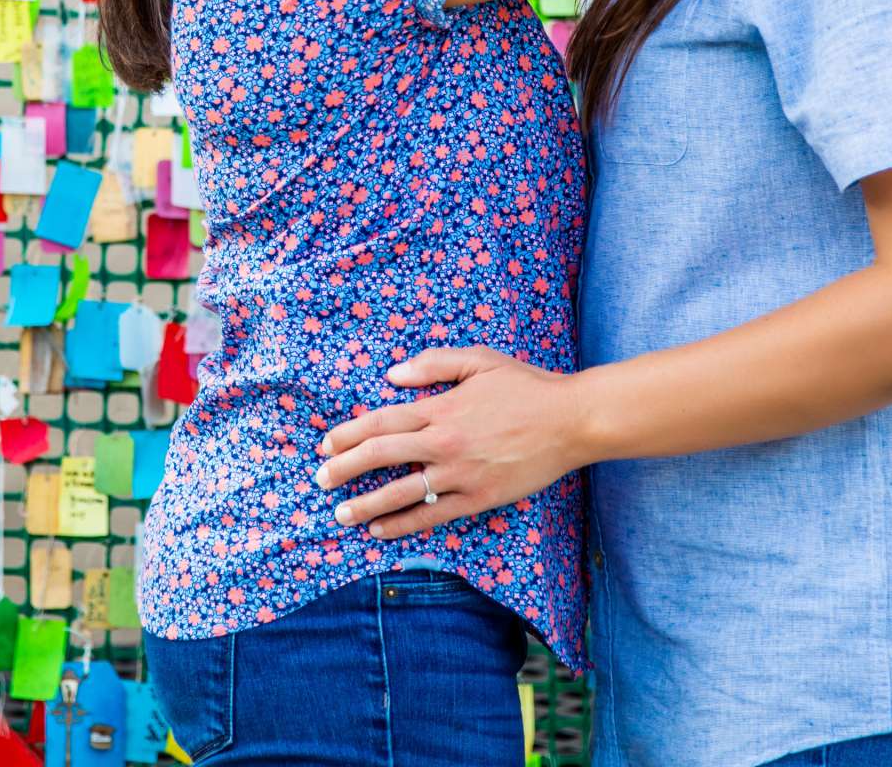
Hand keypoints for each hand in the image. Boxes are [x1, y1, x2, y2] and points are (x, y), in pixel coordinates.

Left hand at [312, 347, 588, 539]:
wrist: (570, 421)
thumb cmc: (526, 386)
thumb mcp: (479, 360)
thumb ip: (433, 364)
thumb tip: (393, 375)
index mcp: (441, 408)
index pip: (381, 421)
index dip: (348, 434)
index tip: (326, 445)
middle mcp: (444, 442)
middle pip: (381, 456)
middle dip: (345, 469)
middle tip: (321, 481)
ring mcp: (461, 474)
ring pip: (401, 492)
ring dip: (366, 504)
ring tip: (341, 514)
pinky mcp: (479, 497)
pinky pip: (433, 515)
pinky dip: (403, 524)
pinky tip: (381, 530)